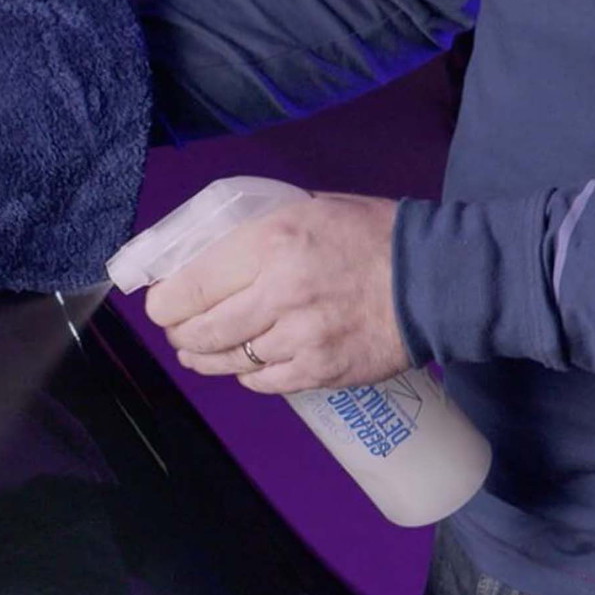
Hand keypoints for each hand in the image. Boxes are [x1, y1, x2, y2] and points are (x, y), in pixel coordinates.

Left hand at [143, 192, 408, 395]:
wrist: (433, 280)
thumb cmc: (369, 237)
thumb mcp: (304, 210)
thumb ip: (253, 237)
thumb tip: (201, 261)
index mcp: (271, 242)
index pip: (190, 286)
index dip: (164, 303)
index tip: (162, 304)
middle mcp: (279, 293)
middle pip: (199, 331)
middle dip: (180, 334)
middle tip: (180, 330)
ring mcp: (299, 339)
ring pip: (226, 361)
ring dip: (204, 359)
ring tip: (199, 352)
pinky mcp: (318, 372)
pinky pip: (261, 383)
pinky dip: (248, 375)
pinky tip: (250, 363)